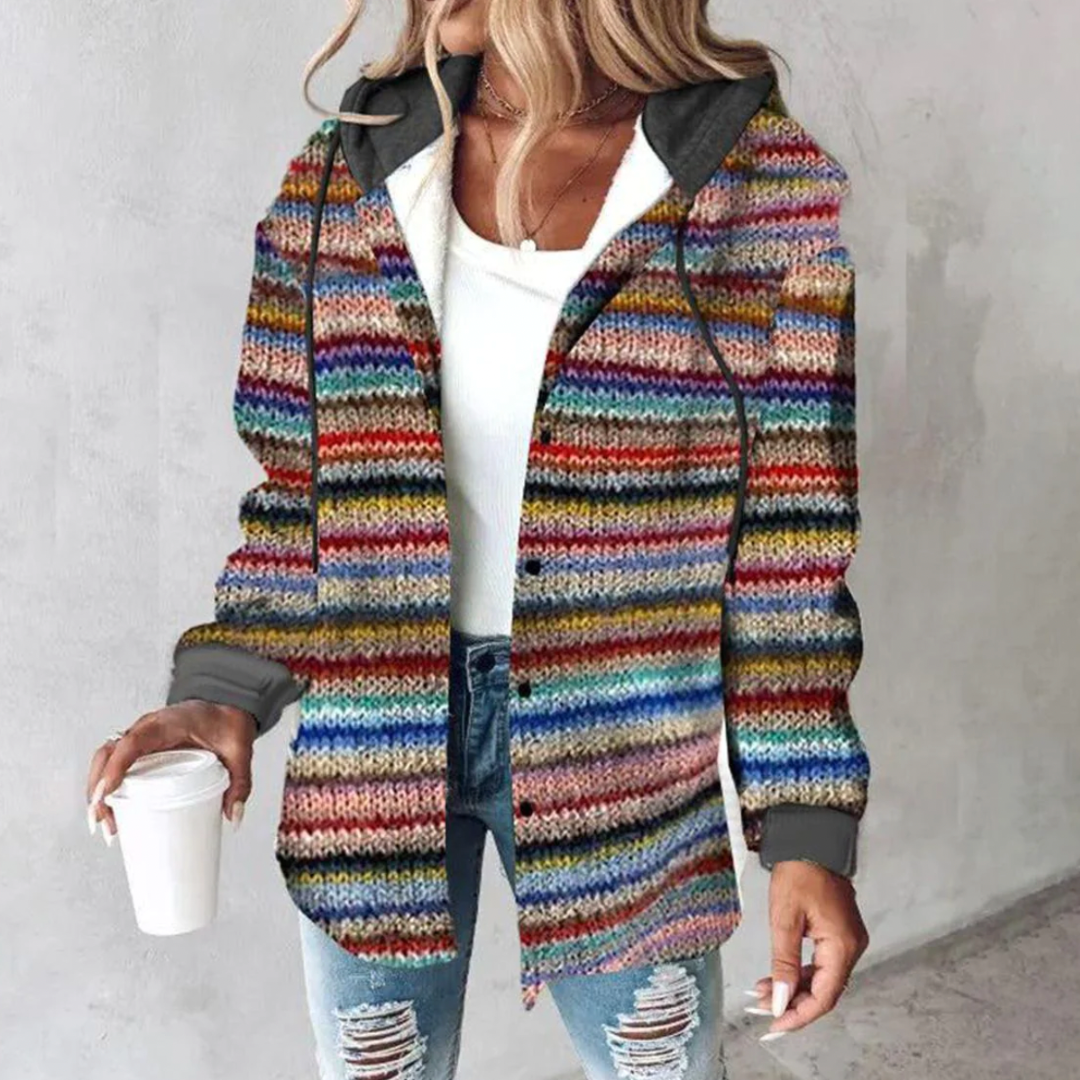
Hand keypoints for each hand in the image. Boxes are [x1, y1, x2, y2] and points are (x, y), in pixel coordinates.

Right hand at [85, 700, 256, 843]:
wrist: (227, 707)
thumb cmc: (228, 724)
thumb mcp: (240, 751)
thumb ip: (240, 782)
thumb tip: (234, 817)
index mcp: (167, 724)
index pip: (132, 743)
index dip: (116, 767)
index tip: (107, 794)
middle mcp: (147, 728)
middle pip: (108, 754)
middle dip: (98, 789)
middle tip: (104, 822)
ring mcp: (141, 737)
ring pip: (106, 760)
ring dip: (98, 792)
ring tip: (107, 826)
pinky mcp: (141, 748)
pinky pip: (115, 763)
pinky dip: (107, 787)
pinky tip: (112, 813)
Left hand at [748, 860, 869, 1039]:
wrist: (811, 840)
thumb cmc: (799, 872)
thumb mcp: (785, 918)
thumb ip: (783, 962)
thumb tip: (779, 1000)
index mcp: (842, 945)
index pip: (825, 996)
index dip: (800, 1015)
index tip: (775, 1025)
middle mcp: (851, 947)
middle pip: (824, 991)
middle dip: (792, 1002)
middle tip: (761, 1009)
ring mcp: (846, 940)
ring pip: (820, 978)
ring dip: (792, 988)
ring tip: (761, 992)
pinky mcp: (837, 933)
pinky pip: (820, 963)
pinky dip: (798, 972)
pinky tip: (775, 976)